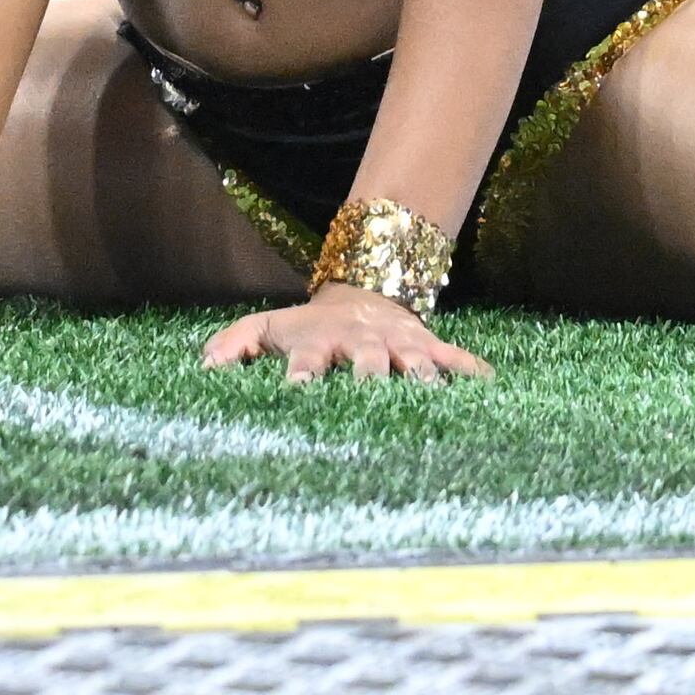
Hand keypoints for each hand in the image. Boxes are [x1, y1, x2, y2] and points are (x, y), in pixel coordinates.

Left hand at [201, 285, 489, 383]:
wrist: (361, 295)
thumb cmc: (307, 325)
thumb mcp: (267, 327)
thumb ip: (233, 345)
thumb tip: (202, 368)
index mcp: (319, 344)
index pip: (307, 363)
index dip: (302, 377)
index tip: (297, 393)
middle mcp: (361, 344)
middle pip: (368, 364)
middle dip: (370, 381)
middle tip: (373, 399)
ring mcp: (398, 344)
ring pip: (415, 363)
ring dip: (423, 380)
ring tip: (434, 399)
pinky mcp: (428, 345)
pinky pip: (454, 358)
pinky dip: (472, 370)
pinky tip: (493, 386)